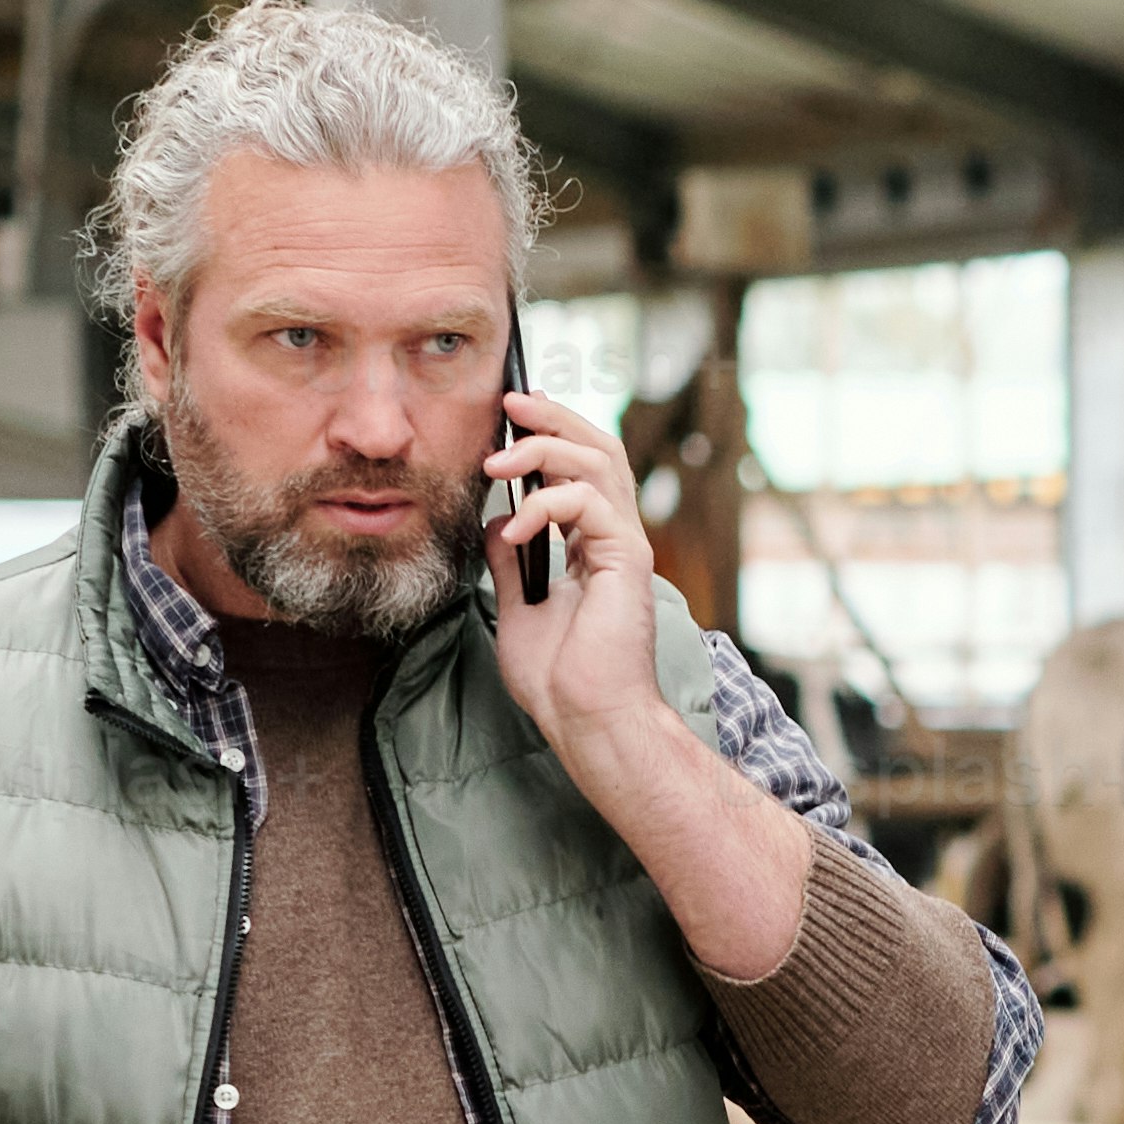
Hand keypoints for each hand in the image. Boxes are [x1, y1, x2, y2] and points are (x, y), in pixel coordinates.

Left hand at [478, 387, 665, 748]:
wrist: (587, 720)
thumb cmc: (560, 680)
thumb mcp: (516, 606)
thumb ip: (511, 559)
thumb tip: (497, 518)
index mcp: (594, 546)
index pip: (583, 469)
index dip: (552, 433)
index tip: (511, 415)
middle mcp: (615, 538)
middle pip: (600, 448)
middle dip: (554, 418)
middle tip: (511, 403)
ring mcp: (625, 546)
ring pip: (600, 462)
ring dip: (545, 449)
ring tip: (498, 461)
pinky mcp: (626, 560)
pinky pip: (590, 504)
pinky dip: (548, 504)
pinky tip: (519, 526)